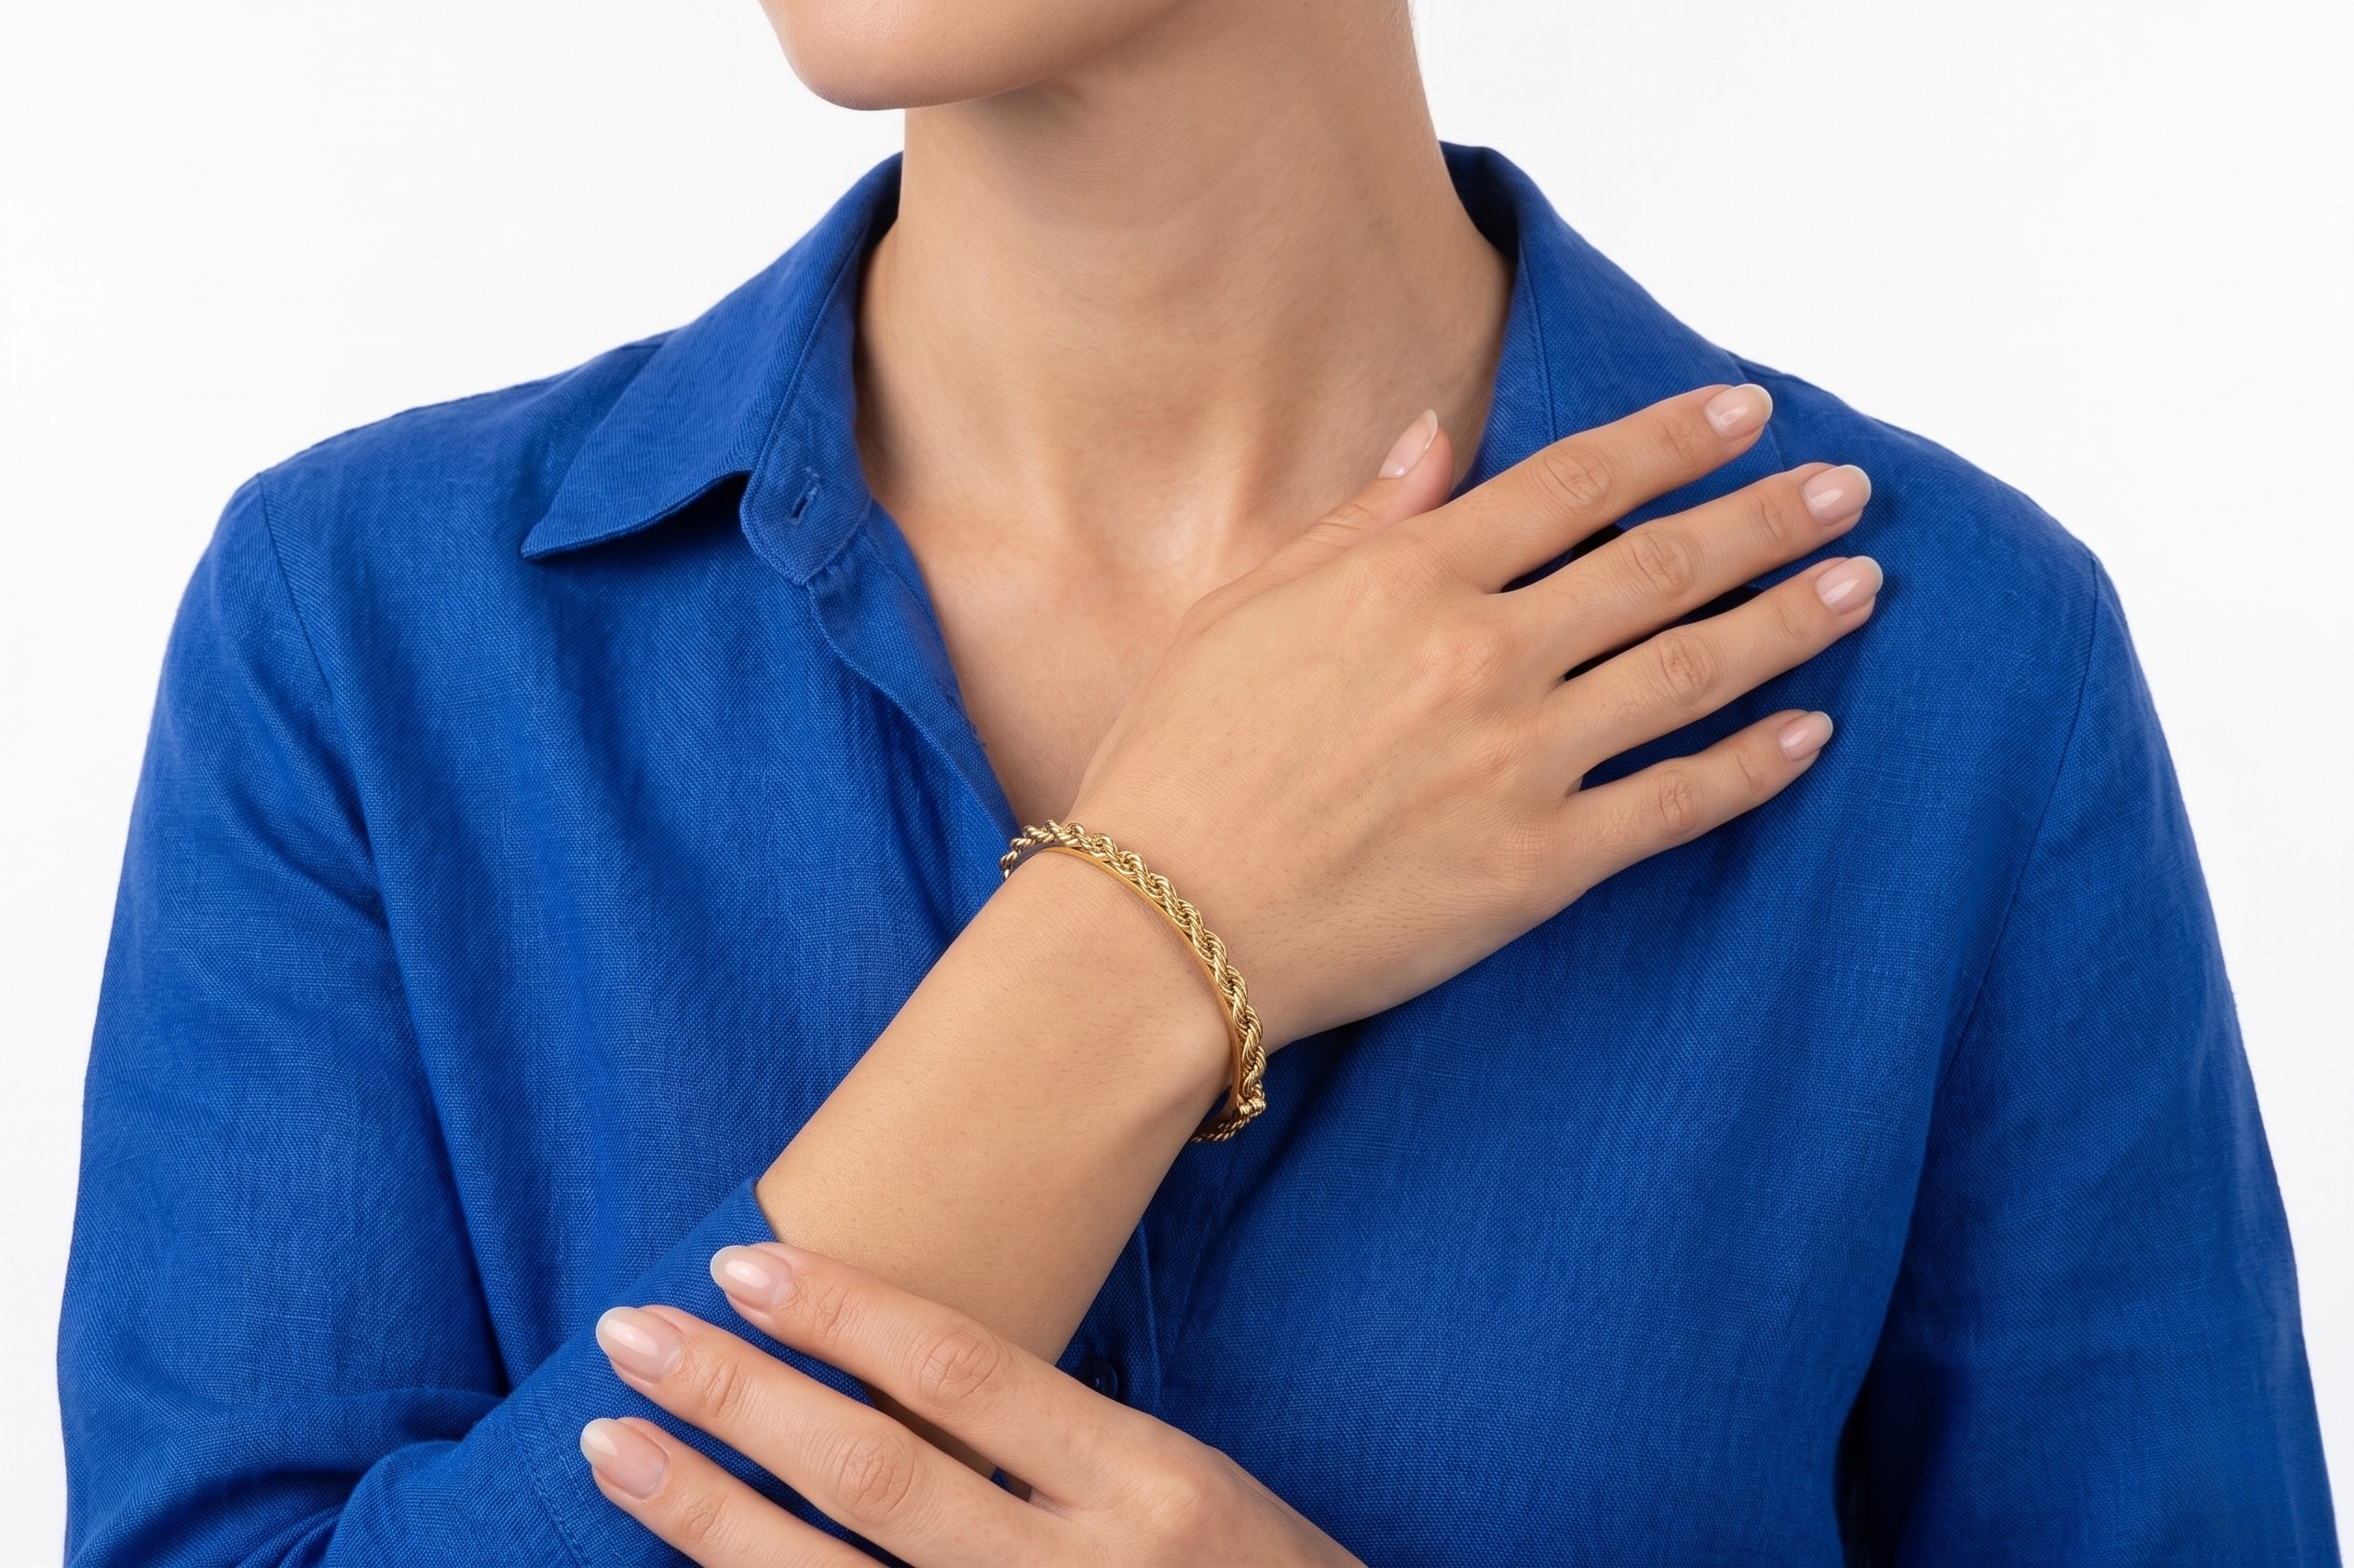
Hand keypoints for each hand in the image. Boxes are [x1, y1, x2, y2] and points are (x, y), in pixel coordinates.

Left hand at [583, 1244, 1362, 1565]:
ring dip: (706, 1515)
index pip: (963, 1374)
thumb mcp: (1186, 1489)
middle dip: (736, 1398)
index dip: (840, 1313)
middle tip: (630, 1334)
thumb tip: (894, 1370)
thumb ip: (1058, 1443)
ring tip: (615, 1447)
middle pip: (872, 1472)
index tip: (737, 1264)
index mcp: (1148, 1484)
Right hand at [1070, 383, 1876, 1043]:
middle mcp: (1481, 653)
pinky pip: (1675, 804)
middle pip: (1661, 565)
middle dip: (1768, 518)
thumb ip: (1356, 521)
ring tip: (1861, 587)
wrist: (1158, 925)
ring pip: (1692, 670)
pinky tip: (1811, 734)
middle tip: (1849, 491)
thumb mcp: (1244, 609)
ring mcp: (1518, 760)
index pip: (1577, 483)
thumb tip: (1433, 434)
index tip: (1747, 413)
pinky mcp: (1537, 866)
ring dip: (1791, 621)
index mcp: (1408, 577)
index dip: (1674, 440)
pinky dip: (1754, 766)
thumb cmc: (1179, 763)